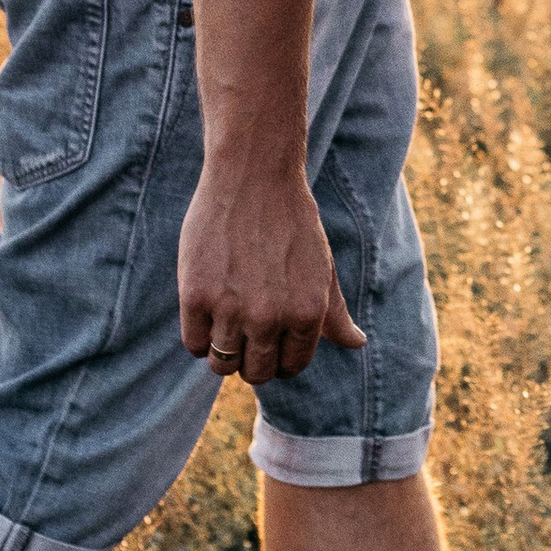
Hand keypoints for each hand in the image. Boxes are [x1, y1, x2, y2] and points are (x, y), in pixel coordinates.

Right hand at [178, 157, 367, 386]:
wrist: (253, 177)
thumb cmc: (292, 223)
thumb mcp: (322, 268)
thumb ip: (335, 313)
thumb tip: (356, 344)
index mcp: (308, 315)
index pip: (290, 367)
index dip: (279, 357)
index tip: (270, 339)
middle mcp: (271, 318)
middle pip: (256, 373)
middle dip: (251, 360)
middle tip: (245, 332)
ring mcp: (231, 309)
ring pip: (222, 365)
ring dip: (223, 350)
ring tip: (226, 321)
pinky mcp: (196, 297)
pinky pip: (194, 344)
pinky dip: (199, 336)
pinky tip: (207, 310)